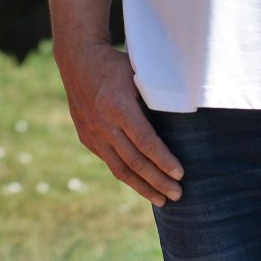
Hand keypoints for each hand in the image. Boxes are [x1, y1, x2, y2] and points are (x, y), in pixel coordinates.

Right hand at [55, 42, 182, 205]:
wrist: (76, 60)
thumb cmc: (114, 65)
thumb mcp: (137, 74)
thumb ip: (154, 97)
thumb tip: (184, 119)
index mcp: (117, 106)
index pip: (145, 141)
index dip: (164, 160)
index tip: (181, 174)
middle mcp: (102, 123)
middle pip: (134, 161)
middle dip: (158, 181)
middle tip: (179, 195)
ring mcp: (91, 133)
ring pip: (119, 169)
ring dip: (142, 187)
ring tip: (162, 200)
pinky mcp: (86, 138)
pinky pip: (109, 161)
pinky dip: (127, 175)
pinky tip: (141, 182)